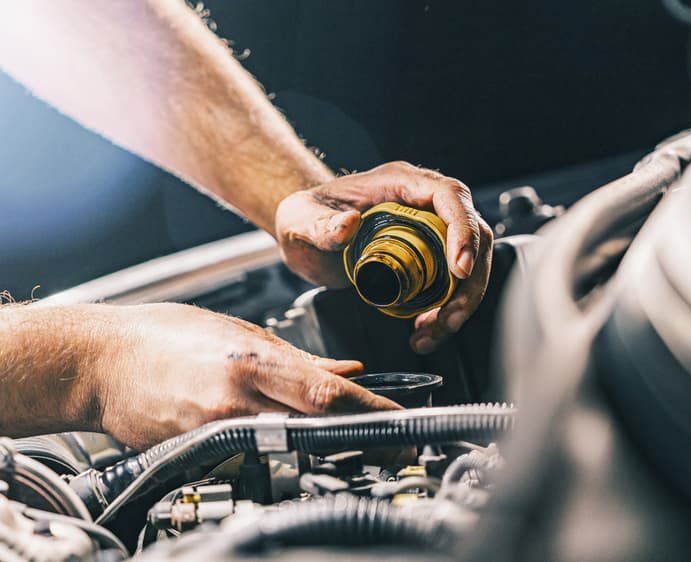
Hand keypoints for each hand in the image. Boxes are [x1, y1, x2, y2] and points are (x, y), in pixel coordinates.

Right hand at [95, 303, 399, 448]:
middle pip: (317, 427)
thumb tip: (342, 369)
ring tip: (354, 441)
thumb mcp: (238, 334)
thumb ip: (296, 358)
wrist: (100, 361)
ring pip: (290, 446)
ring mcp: (215, 433)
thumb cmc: (162, 336)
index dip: (373, 410)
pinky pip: (254, 454)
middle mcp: (235, 402)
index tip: (403, 419)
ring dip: (326, 445)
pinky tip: (292, 440)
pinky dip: (282, 449)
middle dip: (362, 437)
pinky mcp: (199, 454)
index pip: (328, 394)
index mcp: (249, 363)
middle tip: (393, 442)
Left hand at [275, 161, 492, 353]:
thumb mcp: (301, 218)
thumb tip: (348, 224)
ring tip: (432, 333)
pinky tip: (424, 330)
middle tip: (449, 318)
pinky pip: (451, 281)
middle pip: (475, 233)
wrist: (303, 232)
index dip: (463, 230)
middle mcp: (422, 202)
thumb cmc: (304, 216)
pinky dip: (445, 309)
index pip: (449, 196)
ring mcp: (428, 229)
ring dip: (461, 302)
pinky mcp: (425, 256)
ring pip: (469, 263)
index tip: (458, 270)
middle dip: (470, 281)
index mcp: (400, 182)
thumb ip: (319, 223)